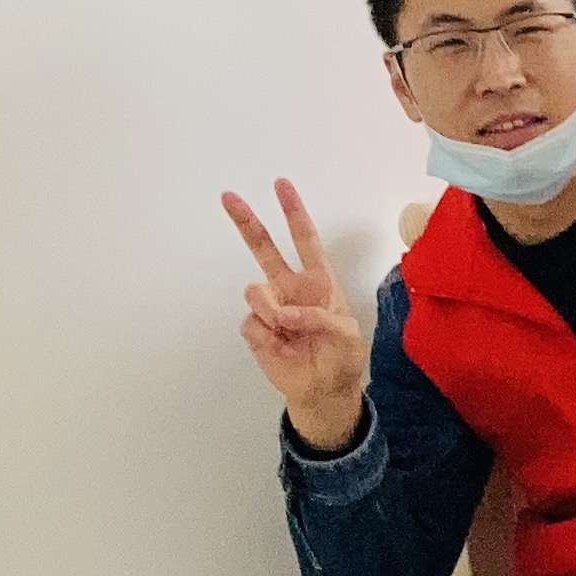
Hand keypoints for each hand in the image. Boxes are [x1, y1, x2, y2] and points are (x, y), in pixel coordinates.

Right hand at [222, 177, 367, 448]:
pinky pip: (250, 322)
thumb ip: (322, 317)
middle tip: (228, 197)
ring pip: (255, 291)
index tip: (281, 184)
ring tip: (289, 332)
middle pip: (263, 248)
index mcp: (318, 282)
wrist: (322, 391)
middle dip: (246, 221)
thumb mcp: (347, 336)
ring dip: (272, 311)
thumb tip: (285, 313)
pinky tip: (280, 346)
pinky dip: (266, 336)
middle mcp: (290, 288)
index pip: (305, 241)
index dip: (294, 213)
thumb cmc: (341, 358)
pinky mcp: (255, 328)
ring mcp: (270, 307)